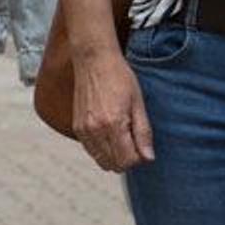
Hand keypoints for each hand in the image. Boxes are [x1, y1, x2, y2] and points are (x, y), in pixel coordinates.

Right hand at [69, 47, 153, 172]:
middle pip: (114, 165)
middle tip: (134, 141)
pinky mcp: (77, 127)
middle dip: (127, 159)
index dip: (139, 158)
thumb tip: (148, 158)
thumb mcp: (138, 103)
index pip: (127, 161)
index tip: (143, 145)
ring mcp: (83, 130)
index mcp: (113, 124)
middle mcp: (95, 131)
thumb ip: (143, 133)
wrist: (94, 60)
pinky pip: (91, 151)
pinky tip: (110, 133)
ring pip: (101, 161)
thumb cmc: (119, 77)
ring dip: (115, 156)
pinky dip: (102, 150)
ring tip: (122, 136)